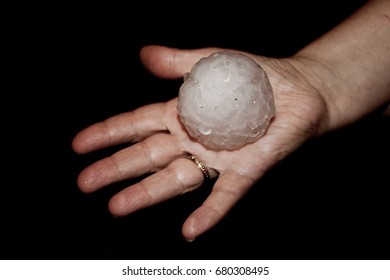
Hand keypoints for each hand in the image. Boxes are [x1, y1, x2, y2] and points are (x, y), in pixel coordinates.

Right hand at [72, 45, 328, 240]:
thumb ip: (179, 63)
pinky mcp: (245, 169)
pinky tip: (191, 229)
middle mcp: (192, 140)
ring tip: (117, 206)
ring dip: (146, 193)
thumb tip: (144, 55)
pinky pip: (224, 194)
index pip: (136, 125)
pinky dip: (208, 211)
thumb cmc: (256, 76)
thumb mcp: (211, 62)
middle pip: (147, 156)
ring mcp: (216, 158)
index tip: (79, 144)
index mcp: (181, 114)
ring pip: (174, 179)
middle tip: (86, 182)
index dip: (108, 133)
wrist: (300, 90)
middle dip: (115, 168)